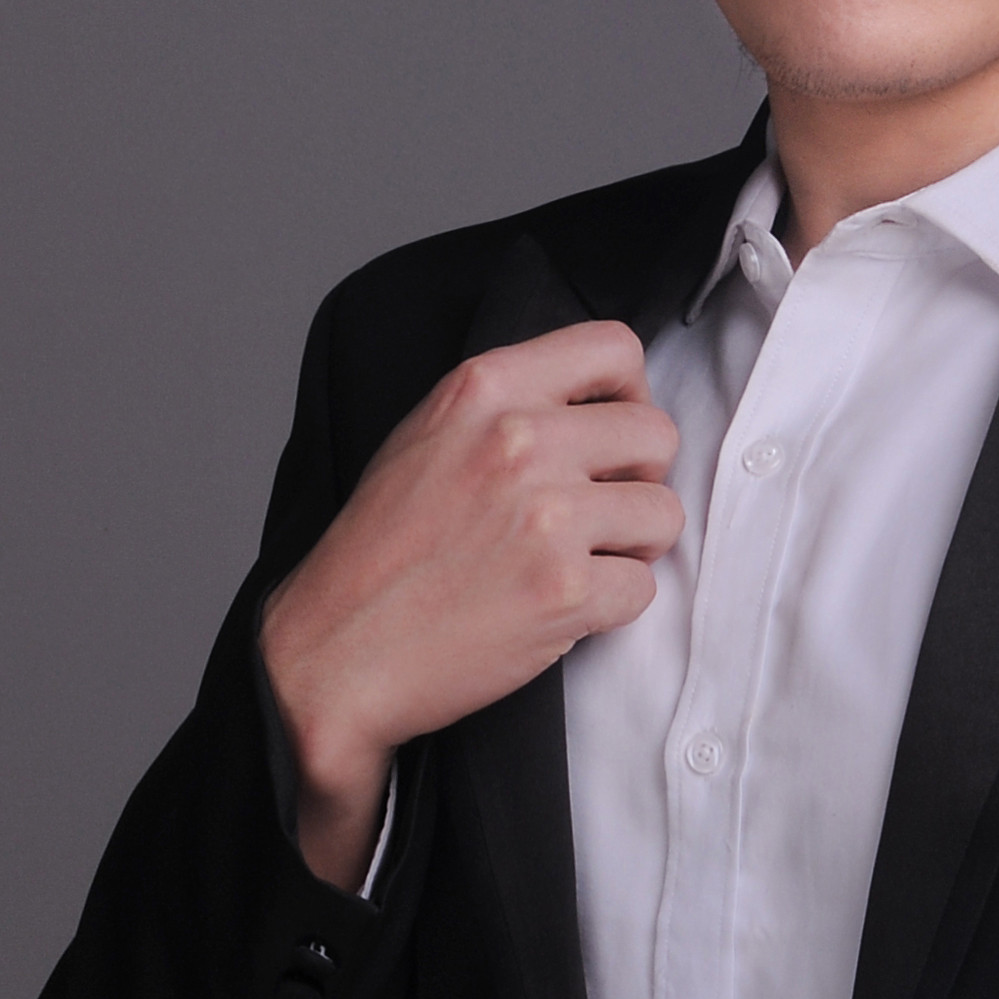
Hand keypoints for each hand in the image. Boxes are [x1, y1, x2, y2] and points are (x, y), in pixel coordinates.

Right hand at [259, 319, 681, 884]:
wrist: (335, 651)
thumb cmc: (379, 550)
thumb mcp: (427, 434)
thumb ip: (510, 404)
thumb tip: (600, 401)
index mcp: (485, 389)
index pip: (614, 348)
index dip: (632, 393)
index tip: (613, 432)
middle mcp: (521, 441)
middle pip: (657, 434)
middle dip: (641, 477)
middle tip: (601, 511)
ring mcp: (547, 517)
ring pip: (663, 514)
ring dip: (634, 545)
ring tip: (578, 561)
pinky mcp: (564, 591)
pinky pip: (642, 588)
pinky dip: (611, 606)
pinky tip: (561, 607)